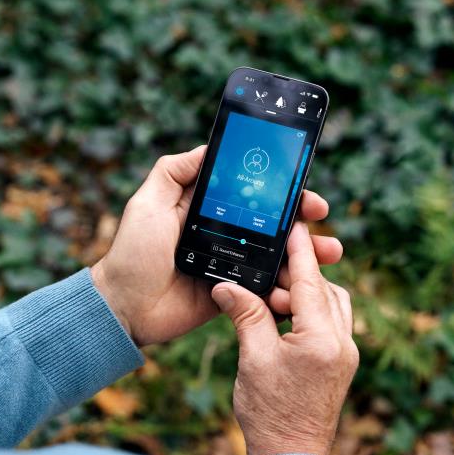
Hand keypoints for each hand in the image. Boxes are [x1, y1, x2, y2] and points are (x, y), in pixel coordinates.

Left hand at [91, 146, 342, 345]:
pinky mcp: (233, 295)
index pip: (250, 193)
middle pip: (272, 223)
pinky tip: (304, 285)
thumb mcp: (147, 203)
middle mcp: (222, 234)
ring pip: (277, 256)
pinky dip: (287, 286)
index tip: (301, 184)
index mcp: (205, 209)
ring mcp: (230, 265)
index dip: (277, 188)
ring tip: (328, 253)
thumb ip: (173, 172)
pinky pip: (266, 289)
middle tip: (320, 216)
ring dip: (306, 254)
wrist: (125, 307)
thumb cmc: (132, 254)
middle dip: (302, 219)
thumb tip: (208, 147)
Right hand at [212, 222, 358, 454]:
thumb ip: (245, 315)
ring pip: (333, 306)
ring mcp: (345, 356)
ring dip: (307, 293)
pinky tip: (285, 315)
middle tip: (274, 261)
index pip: (310, 282)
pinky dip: (311, 312)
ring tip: (274, 291)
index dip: (300, 251)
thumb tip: (226, 285)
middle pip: (327, 290)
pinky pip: (331, 324)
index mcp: (322, 339)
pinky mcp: (340, 366)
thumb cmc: (269, 412)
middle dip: (302, 272)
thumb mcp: (253, 358)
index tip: (295, 224)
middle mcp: (343, 344)